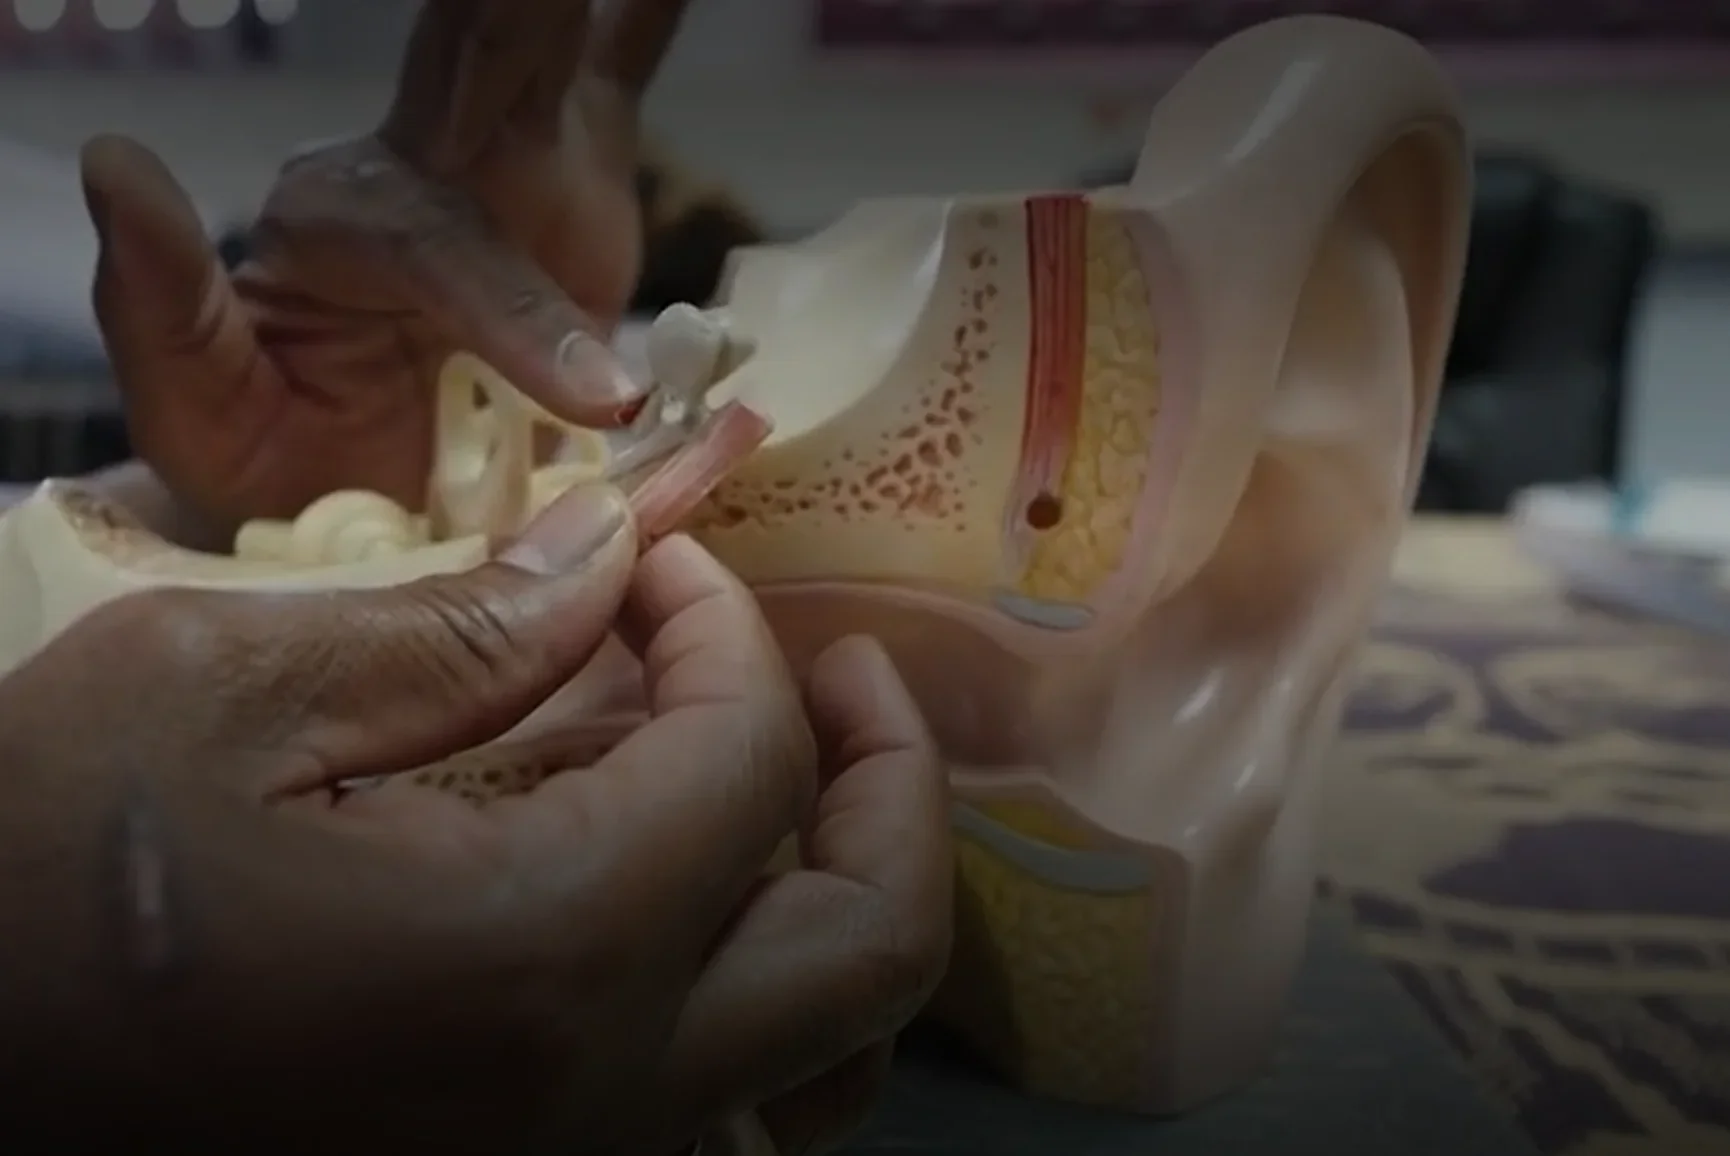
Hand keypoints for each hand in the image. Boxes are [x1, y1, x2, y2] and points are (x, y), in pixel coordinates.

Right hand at [0, 486, 951, 1153]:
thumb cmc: (36, 878)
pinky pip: (732, 1119)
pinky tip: (711, 919)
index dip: (722, 626)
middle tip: (840, 675)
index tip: (658, 565)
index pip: (746, 760)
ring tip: (808, 793)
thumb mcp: (219, 694)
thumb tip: (611, 555)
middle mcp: (603, 1095)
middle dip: (888, 779)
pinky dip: (770, 1010)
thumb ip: (465, 625)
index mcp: (539, 950)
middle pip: (876, 941)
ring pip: (832, 1065)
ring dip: (855, 906)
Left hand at [81, 0, 693, 529]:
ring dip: (598, 12)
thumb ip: (160, 302)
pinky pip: (618, 79)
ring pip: (552, 52)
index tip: (601, 399)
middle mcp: (431, 169)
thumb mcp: (198, 405)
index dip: (521, 314)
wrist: (363, 491)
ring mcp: (512, 171)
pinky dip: (643, 25)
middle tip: (568, 0)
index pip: (443, 244)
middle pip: (484, 56)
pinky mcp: (580, 188)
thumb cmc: (278, 452)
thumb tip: (116, 162)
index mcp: (348, 219)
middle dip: (526, 12)